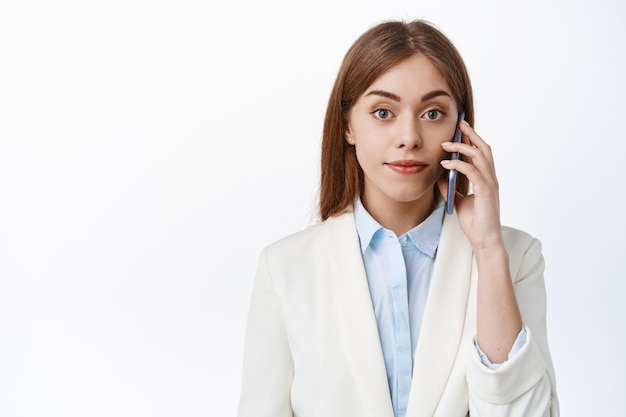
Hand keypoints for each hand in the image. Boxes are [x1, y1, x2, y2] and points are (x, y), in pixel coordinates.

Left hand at [438, 121, 503, 251]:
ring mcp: (490, 184)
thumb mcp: (458, 200)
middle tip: (459, 123)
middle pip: (484, 148)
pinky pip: (472, 171)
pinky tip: (445, 164)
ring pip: (480, 156)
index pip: (480, 153)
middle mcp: (491, 178)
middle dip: (471, 134)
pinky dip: (458, 165)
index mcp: (486, 179)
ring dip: (462, 147)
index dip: (472, 139)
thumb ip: (450, 186)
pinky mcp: (486, 191)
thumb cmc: (475, 222)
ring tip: (445, 143)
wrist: (484, 240)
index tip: (460, 128)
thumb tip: (439, 174)